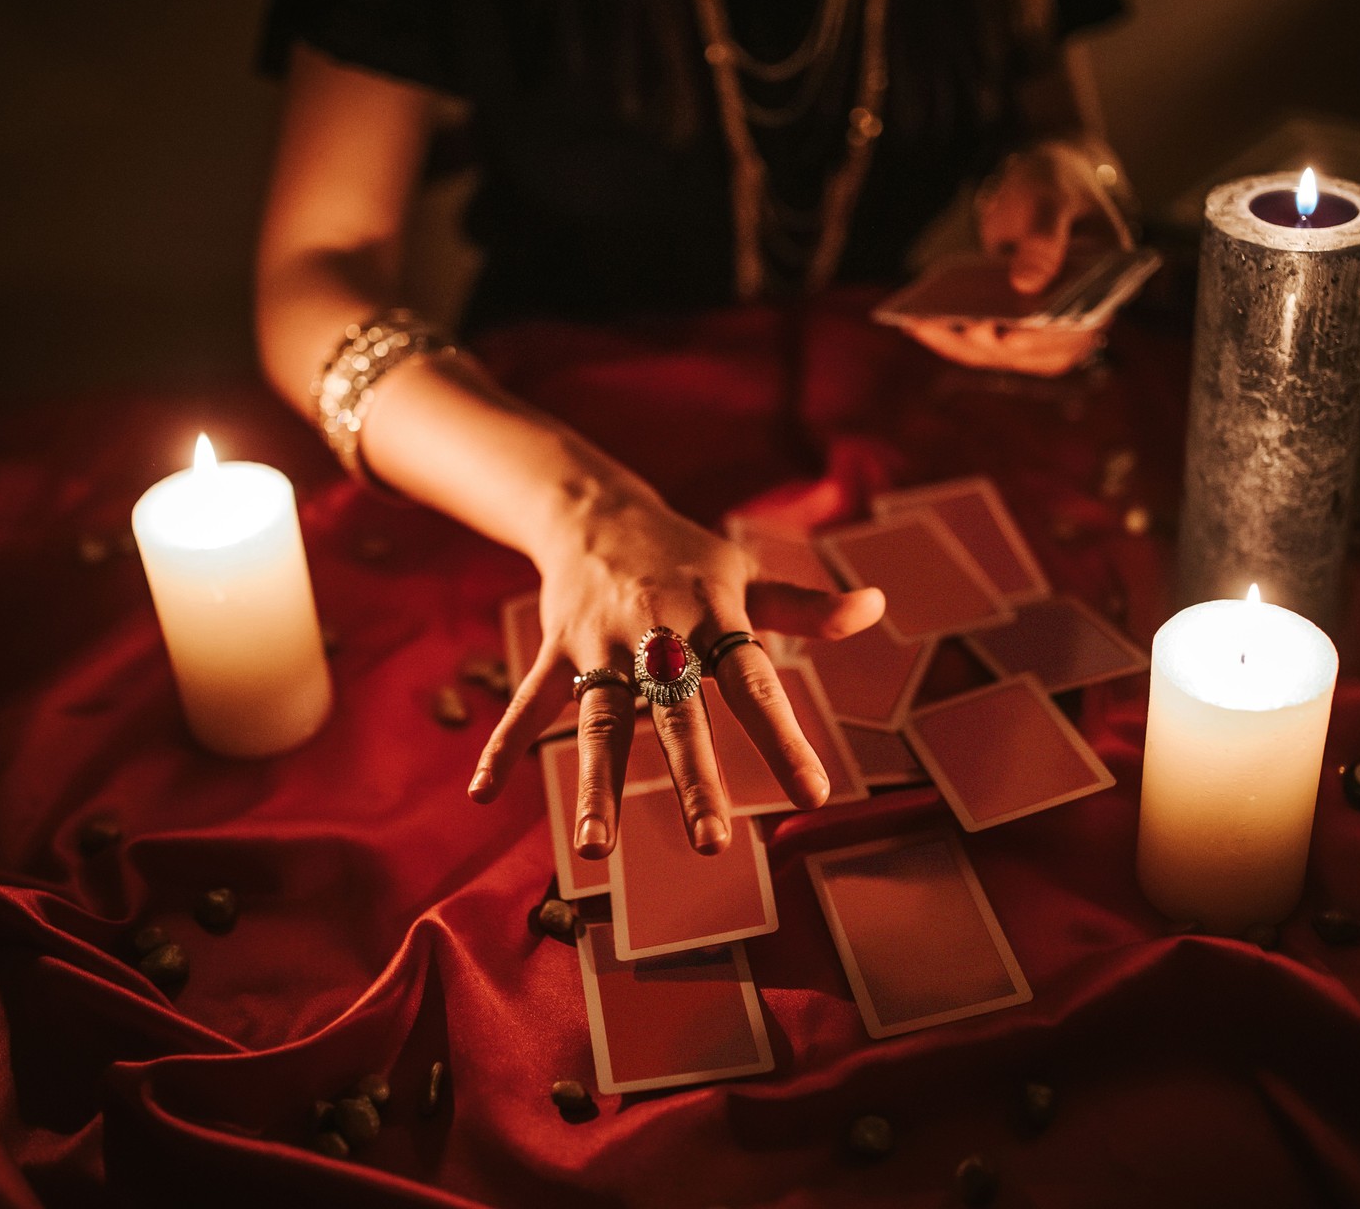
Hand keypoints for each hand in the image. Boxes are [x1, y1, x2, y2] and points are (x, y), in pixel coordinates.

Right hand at [466, 498, 884, 856]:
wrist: (597, 509)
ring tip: (595, 850)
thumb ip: (806, 606)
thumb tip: (875, 607)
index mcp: (715, 617)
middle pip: (677, 715)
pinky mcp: (557, 650)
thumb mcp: (746, 574)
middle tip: (711, 843)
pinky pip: (529, 705)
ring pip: (600, 723)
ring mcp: (601, 645)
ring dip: (596, 785)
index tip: (814, 796)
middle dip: (693, 778)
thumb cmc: (686, 556)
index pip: (757, 685)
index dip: (784, 740)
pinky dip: (504, 747)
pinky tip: (484, 797)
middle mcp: (658, 636)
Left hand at [901, 137, 1131, 376]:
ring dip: (968, 347)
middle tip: (968, 329)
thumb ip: (1044, 237)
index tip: (1013, 335)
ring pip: (1011, 354)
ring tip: (926, 326)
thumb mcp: (1048, 197)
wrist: (1040, 186)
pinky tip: (917, 324)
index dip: (1050, 336)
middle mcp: (1083, 311)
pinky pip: (987, 342)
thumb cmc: (1052, 184)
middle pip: (1045, 351)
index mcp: (1107, 280)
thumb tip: (1027, 283)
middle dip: (1002, 345)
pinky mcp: (1017, 324)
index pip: (1085, 322)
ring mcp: (1049, 324)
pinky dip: (952, 338)